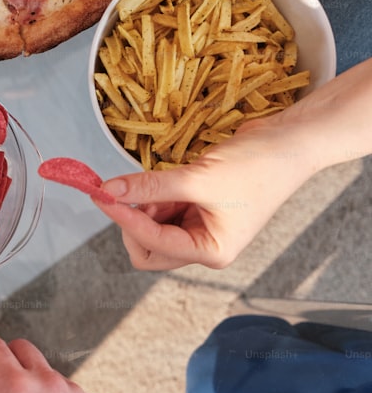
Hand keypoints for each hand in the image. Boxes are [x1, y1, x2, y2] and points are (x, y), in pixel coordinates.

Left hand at [91, 113, 313, 269]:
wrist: (291, 140)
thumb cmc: (258, 165)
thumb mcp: (198, 178)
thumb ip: (151, 187)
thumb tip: (109, 191)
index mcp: (211, 252)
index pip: (153, 245)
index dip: (125, 220)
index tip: (102, 195)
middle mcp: (205, 246)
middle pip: (148, 249)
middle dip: (134, 221)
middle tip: (127, 190)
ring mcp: (201, 229)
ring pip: (153, 228)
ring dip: (145, 205)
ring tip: (158, 180)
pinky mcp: (197, 209)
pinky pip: (164, 210)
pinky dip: (156, 196)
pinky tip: (165, 178)